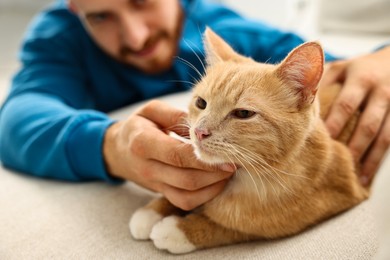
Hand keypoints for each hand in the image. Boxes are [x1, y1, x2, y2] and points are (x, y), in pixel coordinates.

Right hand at [103, 100, 234, 209]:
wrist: (118, 151)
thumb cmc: (139, 126)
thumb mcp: (151, 110)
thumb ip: (175, 114)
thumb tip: (203, 124)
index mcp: (142, 143)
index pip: (177, 155)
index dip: (204, 157)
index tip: (226, 153)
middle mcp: (147, 168)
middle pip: (186, 179)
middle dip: (214, 174)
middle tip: (234, 162)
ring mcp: (154, 184)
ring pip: (187, 195)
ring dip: (212, 187)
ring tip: (228, 172)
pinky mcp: (161, 193)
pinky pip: (185, 202)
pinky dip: (205, 196)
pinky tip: (217, 182)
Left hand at [321, 46, 389, 185]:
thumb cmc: (359, 68)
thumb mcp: (341, 68)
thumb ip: (322, 81)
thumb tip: (296, 100)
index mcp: (361, 79)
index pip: (346, 104)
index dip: (335, 123)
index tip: (323, 140)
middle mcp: (380, 92)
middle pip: (368, 124)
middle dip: (354, 146)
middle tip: (339, 164)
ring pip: (384, 136)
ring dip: (371, 158)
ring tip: (358, 177)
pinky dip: (381, 158)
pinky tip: (370, 173)